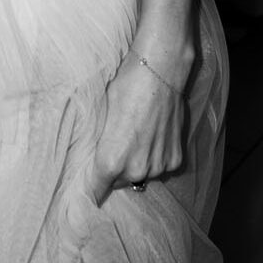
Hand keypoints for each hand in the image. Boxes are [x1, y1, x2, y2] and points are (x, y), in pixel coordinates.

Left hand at [87, 52, 188, 198]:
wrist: (160, 72)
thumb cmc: (125, 88)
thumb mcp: (102, 117)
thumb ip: (101, 145)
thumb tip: (95, 158)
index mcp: (111, 161)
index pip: (96, 190)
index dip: (90, 189)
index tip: (87, 188)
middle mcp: (136, 170)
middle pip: (119, 183)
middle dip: (114, 173)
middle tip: (115, 151)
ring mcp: (158, 166)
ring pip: (141, 175)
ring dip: (137, 164)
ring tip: (137, 138)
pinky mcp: (175, 159)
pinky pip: (160, 167)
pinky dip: (156, 157)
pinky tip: (153, 136)